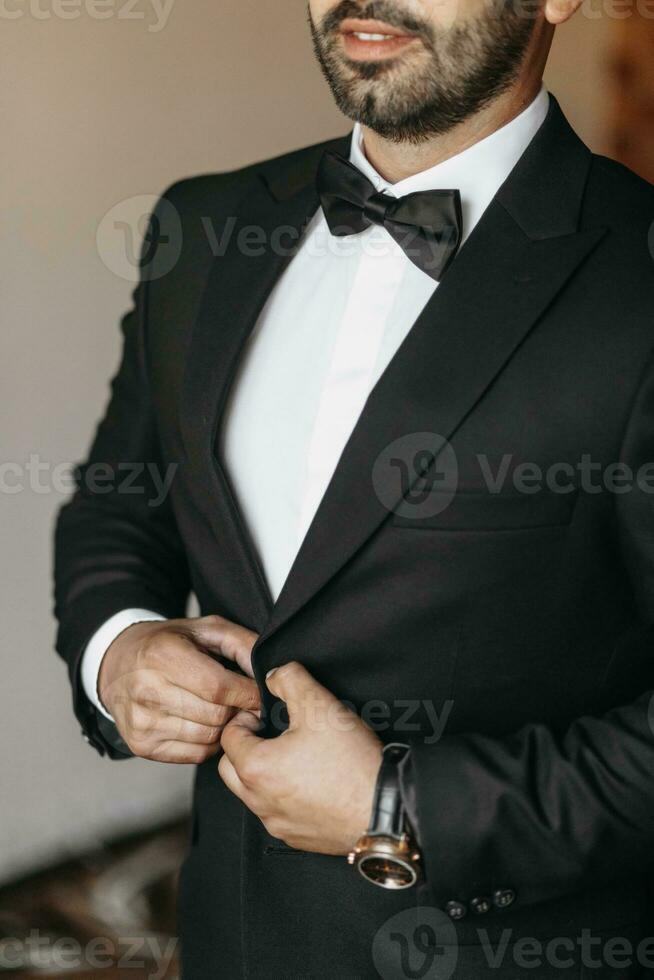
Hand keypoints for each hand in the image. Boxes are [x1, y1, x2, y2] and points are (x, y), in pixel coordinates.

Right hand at [98, 615, 260, 763]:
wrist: (116, 664)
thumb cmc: (166, 644)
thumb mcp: (204, 629)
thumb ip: (241, 643)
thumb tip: (266, 671)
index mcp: (163, 655)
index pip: (219, 688)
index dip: (248, 694)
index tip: (260, 693)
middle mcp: (147, 690)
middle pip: (215, 716)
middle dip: (239, 711)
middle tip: (245, 704)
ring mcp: (141, 721)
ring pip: (208, 738)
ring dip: (226, 728)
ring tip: (224, 711)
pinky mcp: (141, 745)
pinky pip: (195, 755)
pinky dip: (210, 743)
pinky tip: (205, 723)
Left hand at [218, 662, 382, 853]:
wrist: (384, 809)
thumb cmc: (352, 763)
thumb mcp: (320, 704)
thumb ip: (290, 680)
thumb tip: (274, 676)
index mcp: (256, 768)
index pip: (229, 737)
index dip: (246, 719)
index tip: (265, 715)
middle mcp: (260, 802)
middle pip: (231, 769)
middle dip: (245, 747)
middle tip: (272, 734)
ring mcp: (278, 824)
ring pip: (253, 794)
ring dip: (263, 773)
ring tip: (294, 756)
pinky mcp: (297, 838)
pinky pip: (277, 814)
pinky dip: (283, 797)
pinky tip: (310, 782)